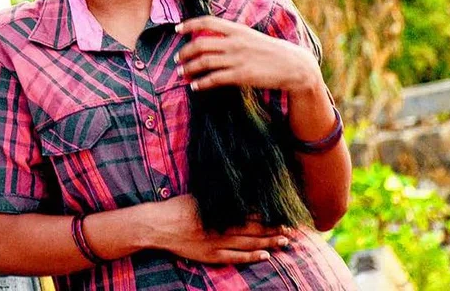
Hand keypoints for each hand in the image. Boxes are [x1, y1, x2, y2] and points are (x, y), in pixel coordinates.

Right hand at [146, 195, 291, 263]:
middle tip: (292, 229)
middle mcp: (221, 228)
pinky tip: (265, 256)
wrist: (157, 225)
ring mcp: (217, 244)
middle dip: (274, 229)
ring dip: (269, 242)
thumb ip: (217, 198)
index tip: (284, 213)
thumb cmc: (175, 207)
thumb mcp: (197, 196)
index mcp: (219, 212)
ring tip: (285, 242)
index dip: (268, 214)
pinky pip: (235, 257)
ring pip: (249, 244)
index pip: (250, 213)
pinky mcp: (210, 255)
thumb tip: (236, 192)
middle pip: (254, 229)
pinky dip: (251, 257)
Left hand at [175, 16, 319, 93]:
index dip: (189, 24)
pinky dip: (201, 83)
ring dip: (188, 68)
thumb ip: (232, 36)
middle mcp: (235, 42)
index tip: (176, 29)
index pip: (207, 22)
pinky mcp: (242, 75)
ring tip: (181, 73)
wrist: (294, 65)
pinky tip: (194, 86)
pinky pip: (214, 79)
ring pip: (204, 62)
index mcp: (237, 30)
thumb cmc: (271, 51)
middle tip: (176, 58)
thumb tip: (211, 38)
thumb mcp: (251, 37)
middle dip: (184, 52)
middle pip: (200, 44)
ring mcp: (237, 59)